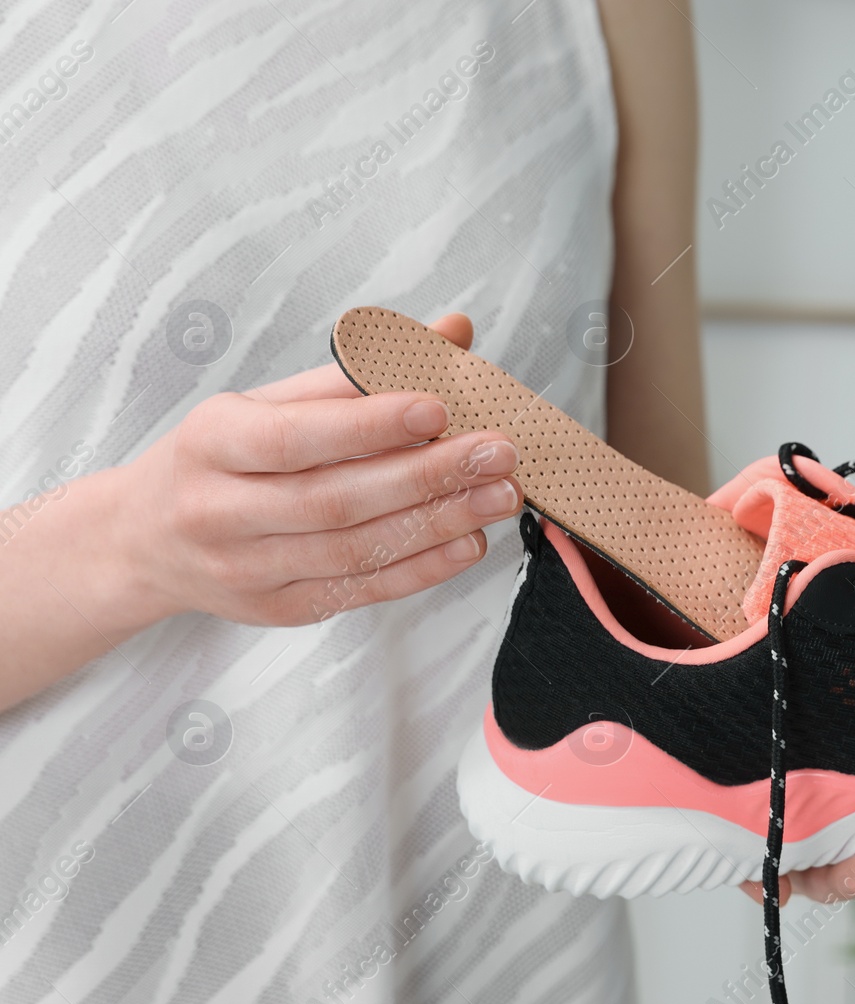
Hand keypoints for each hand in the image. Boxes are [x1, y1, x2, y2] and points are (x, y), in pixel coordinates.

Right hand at [121, 313, 521, 625]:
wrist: (146, 540)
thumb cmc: (224, 457)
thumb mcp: (269, 402)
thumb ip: (362, 371)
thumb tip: (453, 332)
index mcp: (213, 442)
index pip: (294, 438)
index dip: (368, 425)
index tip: (438, 408)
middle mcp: (220, 511)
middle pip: (336, 499)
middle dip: (427, 476)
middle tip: (498, 453)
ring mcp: (248, 570)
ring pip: (355, 549)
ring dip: (439, 523)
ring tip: (500, 495)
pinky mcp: (279, 610)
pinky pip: (360, 590)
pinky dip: (422, 568)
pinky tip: (468, 541)